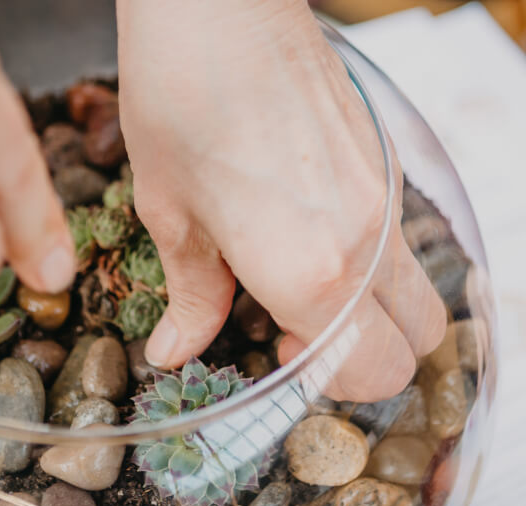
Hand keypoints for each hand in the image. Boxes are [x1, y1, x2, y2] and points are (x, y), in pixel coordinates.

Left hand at [118, 0, 445, 401]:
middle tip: (295, 328)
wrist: (218, 7)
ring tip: (299, 279)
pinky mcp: (386, 162)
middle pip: (416, 343)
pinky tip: (308, 228)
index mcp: (310, 273)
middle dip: (365, 357)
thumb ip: (191, 298)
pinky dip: (371, 261)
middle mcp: (368, 244)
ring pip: (418, 291)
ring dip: (373, 310)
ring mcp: (387, 198)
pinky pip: (401, 239)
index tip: (277, 352)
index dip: (326, 383)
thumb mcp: (172, 216)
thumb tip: (177, 353)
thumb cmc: (180, 105)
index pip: (369, 374)